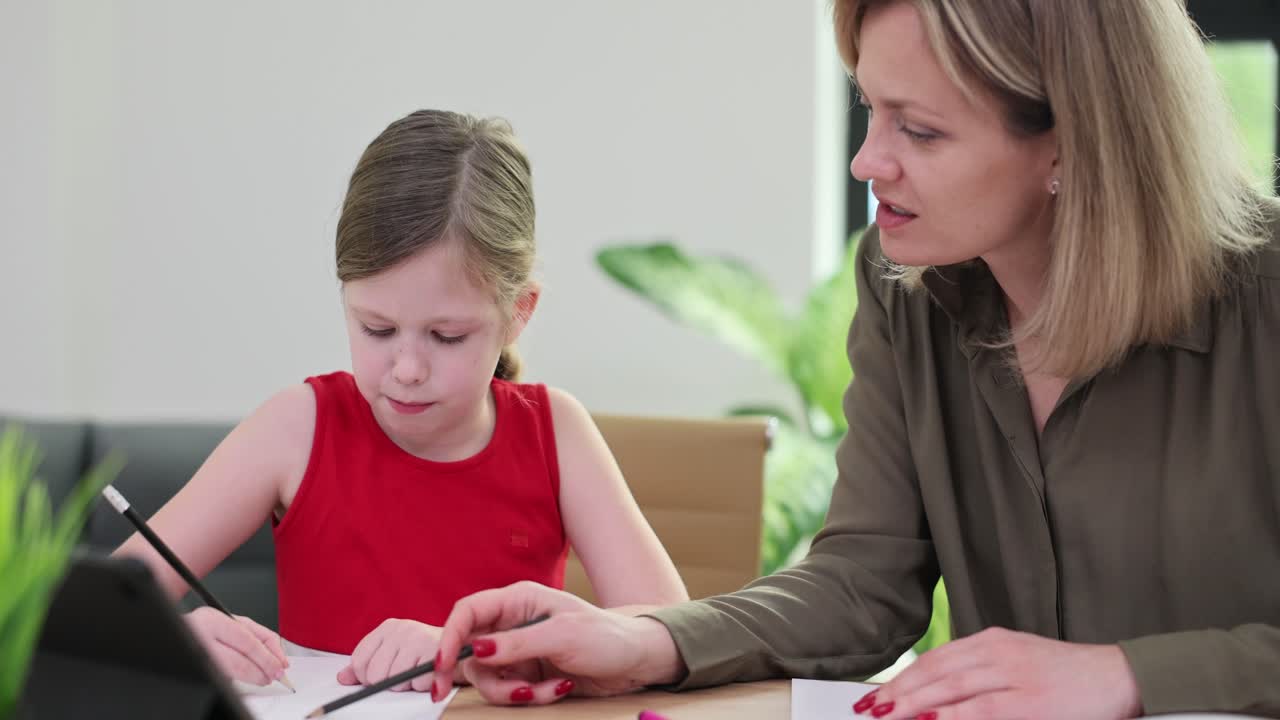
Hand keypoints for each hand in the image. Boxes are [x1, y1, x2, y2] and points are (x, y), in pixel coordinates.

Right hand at [184, 606, 289, 685]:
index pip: (247, 641)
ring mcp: (195, 655)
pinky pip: (221, 677)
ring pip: (230, 673)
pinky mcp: (194, 669)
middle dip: (262, 670)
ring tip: (264, 678)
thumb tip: (278, 656)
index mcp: (212, 620)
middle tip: (275, 675)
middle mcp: (199, 638)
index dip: (268, 657)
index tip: (281, 665)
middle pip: (239, 661)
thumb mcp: (231, 620)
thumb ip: (256, 635)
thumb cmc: (207, 625)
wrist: (178, 630)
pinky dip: (239, 679)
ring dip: (252, 678)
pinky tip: (247, 677)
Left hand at [337, 618, 440, 691]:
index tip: (379, 677)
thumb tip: (343, 677)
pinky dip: (422, 686)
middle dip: (388, 682)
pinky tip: (429, 674)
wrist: (463, 649)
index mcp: (388, 627)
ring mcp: (418, 638)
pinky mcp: (434, 652)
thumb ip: (367, 664)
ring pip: (394, 681)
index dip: (366, 677)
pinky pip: (416, 683)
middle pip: (374, 674)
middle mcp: (402, 629)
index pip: (359, 661)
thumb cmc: (425, 653)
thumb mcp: (393, 654)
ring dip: (406, 685)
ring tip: (418, 672)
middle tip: (403, 674)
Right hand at [432, 580, 684, 705]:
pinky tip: (559, 688)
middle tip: (452, 695)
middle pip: (471, 651)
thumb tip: (479, 649)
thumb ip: (518, 643)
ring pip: (490, 677)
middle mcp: (514, 624)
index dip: (450, 637)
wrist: (636, 661)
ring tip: (545, 690)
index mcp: (519, 600)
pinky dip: (532, 697)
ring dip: (512, 692)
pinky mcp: (530, 675)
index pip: (469, 612)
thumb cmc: (606, 636)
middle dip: (476, 676)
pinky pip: (512, 692)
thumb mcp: (562, 636)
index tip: (441, 666)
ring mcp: (520, 652)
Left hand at [856, 627, 1141, 719]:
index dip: (902, 678)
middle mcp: (998, 653)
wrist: (1117, 676)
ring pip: (952, 688)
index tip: (877, 696)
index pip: (936, 660)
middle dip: (899, 693)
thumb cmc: (1065, 676)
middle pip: (936, 673)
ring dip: (915, 704)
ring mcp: (1014, 676)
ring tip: (888, 715)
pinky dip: (953, 716)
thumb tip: (936, 700)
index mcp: (992, 642)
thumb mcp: (1016, 665)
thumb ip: (978, 675)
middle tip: (871, 709)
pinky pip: (982, 710)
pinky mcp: (1031, 702)